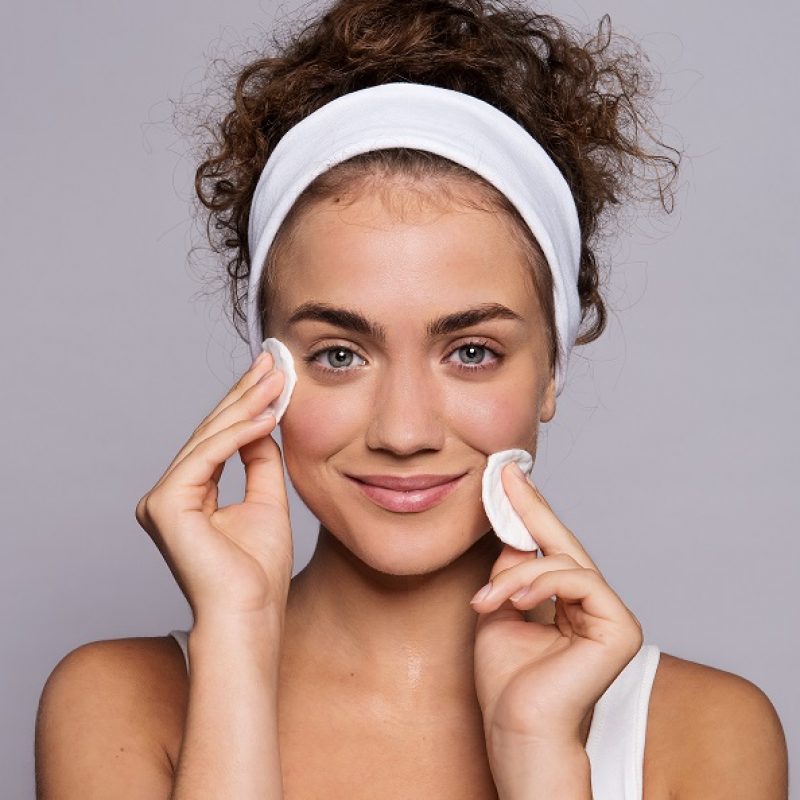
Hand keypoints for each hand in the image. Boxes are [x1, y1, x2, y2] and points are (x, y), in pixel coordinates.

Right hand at [135, 351, 293, 623]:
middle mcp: (170, 494)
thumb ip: (260, 461)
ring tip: (278, 379)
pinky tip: (268, 414)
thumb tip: (264, 421)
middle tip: (273, 361)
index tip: (273, 375)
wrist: (250, 614)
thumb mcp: (266, 501)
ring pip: (209, 438)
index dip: (246, 404)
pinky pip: (207, 456)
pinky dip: (240, 433)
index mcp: (190, 495)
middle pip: (212, 432)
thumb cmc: (258, 571)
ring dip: (247, 405)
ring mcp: (161, 498)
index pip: (220, 439)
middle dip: (246, 393)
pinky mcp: (164, 504)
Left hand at [472, 462, 643, 747]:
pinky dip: (541, 583)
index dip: (530, 511)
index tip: (506, 478)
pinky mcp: (621, 627)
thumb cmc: (507, 680)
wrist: (516, 728)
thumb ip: (511, 571)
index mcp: (569, 603)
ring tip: (487, 600)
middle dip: (531, 509)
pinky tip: (514, 600)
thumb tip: (513, 530)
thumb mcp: (499, 609)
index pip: (551, 548)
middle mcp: (594, 605)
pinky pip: (580, 580)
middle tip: (505, 477)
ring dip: (518, 576)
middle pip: (563, 544)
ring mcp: (611, 615)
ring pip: (564, 562)